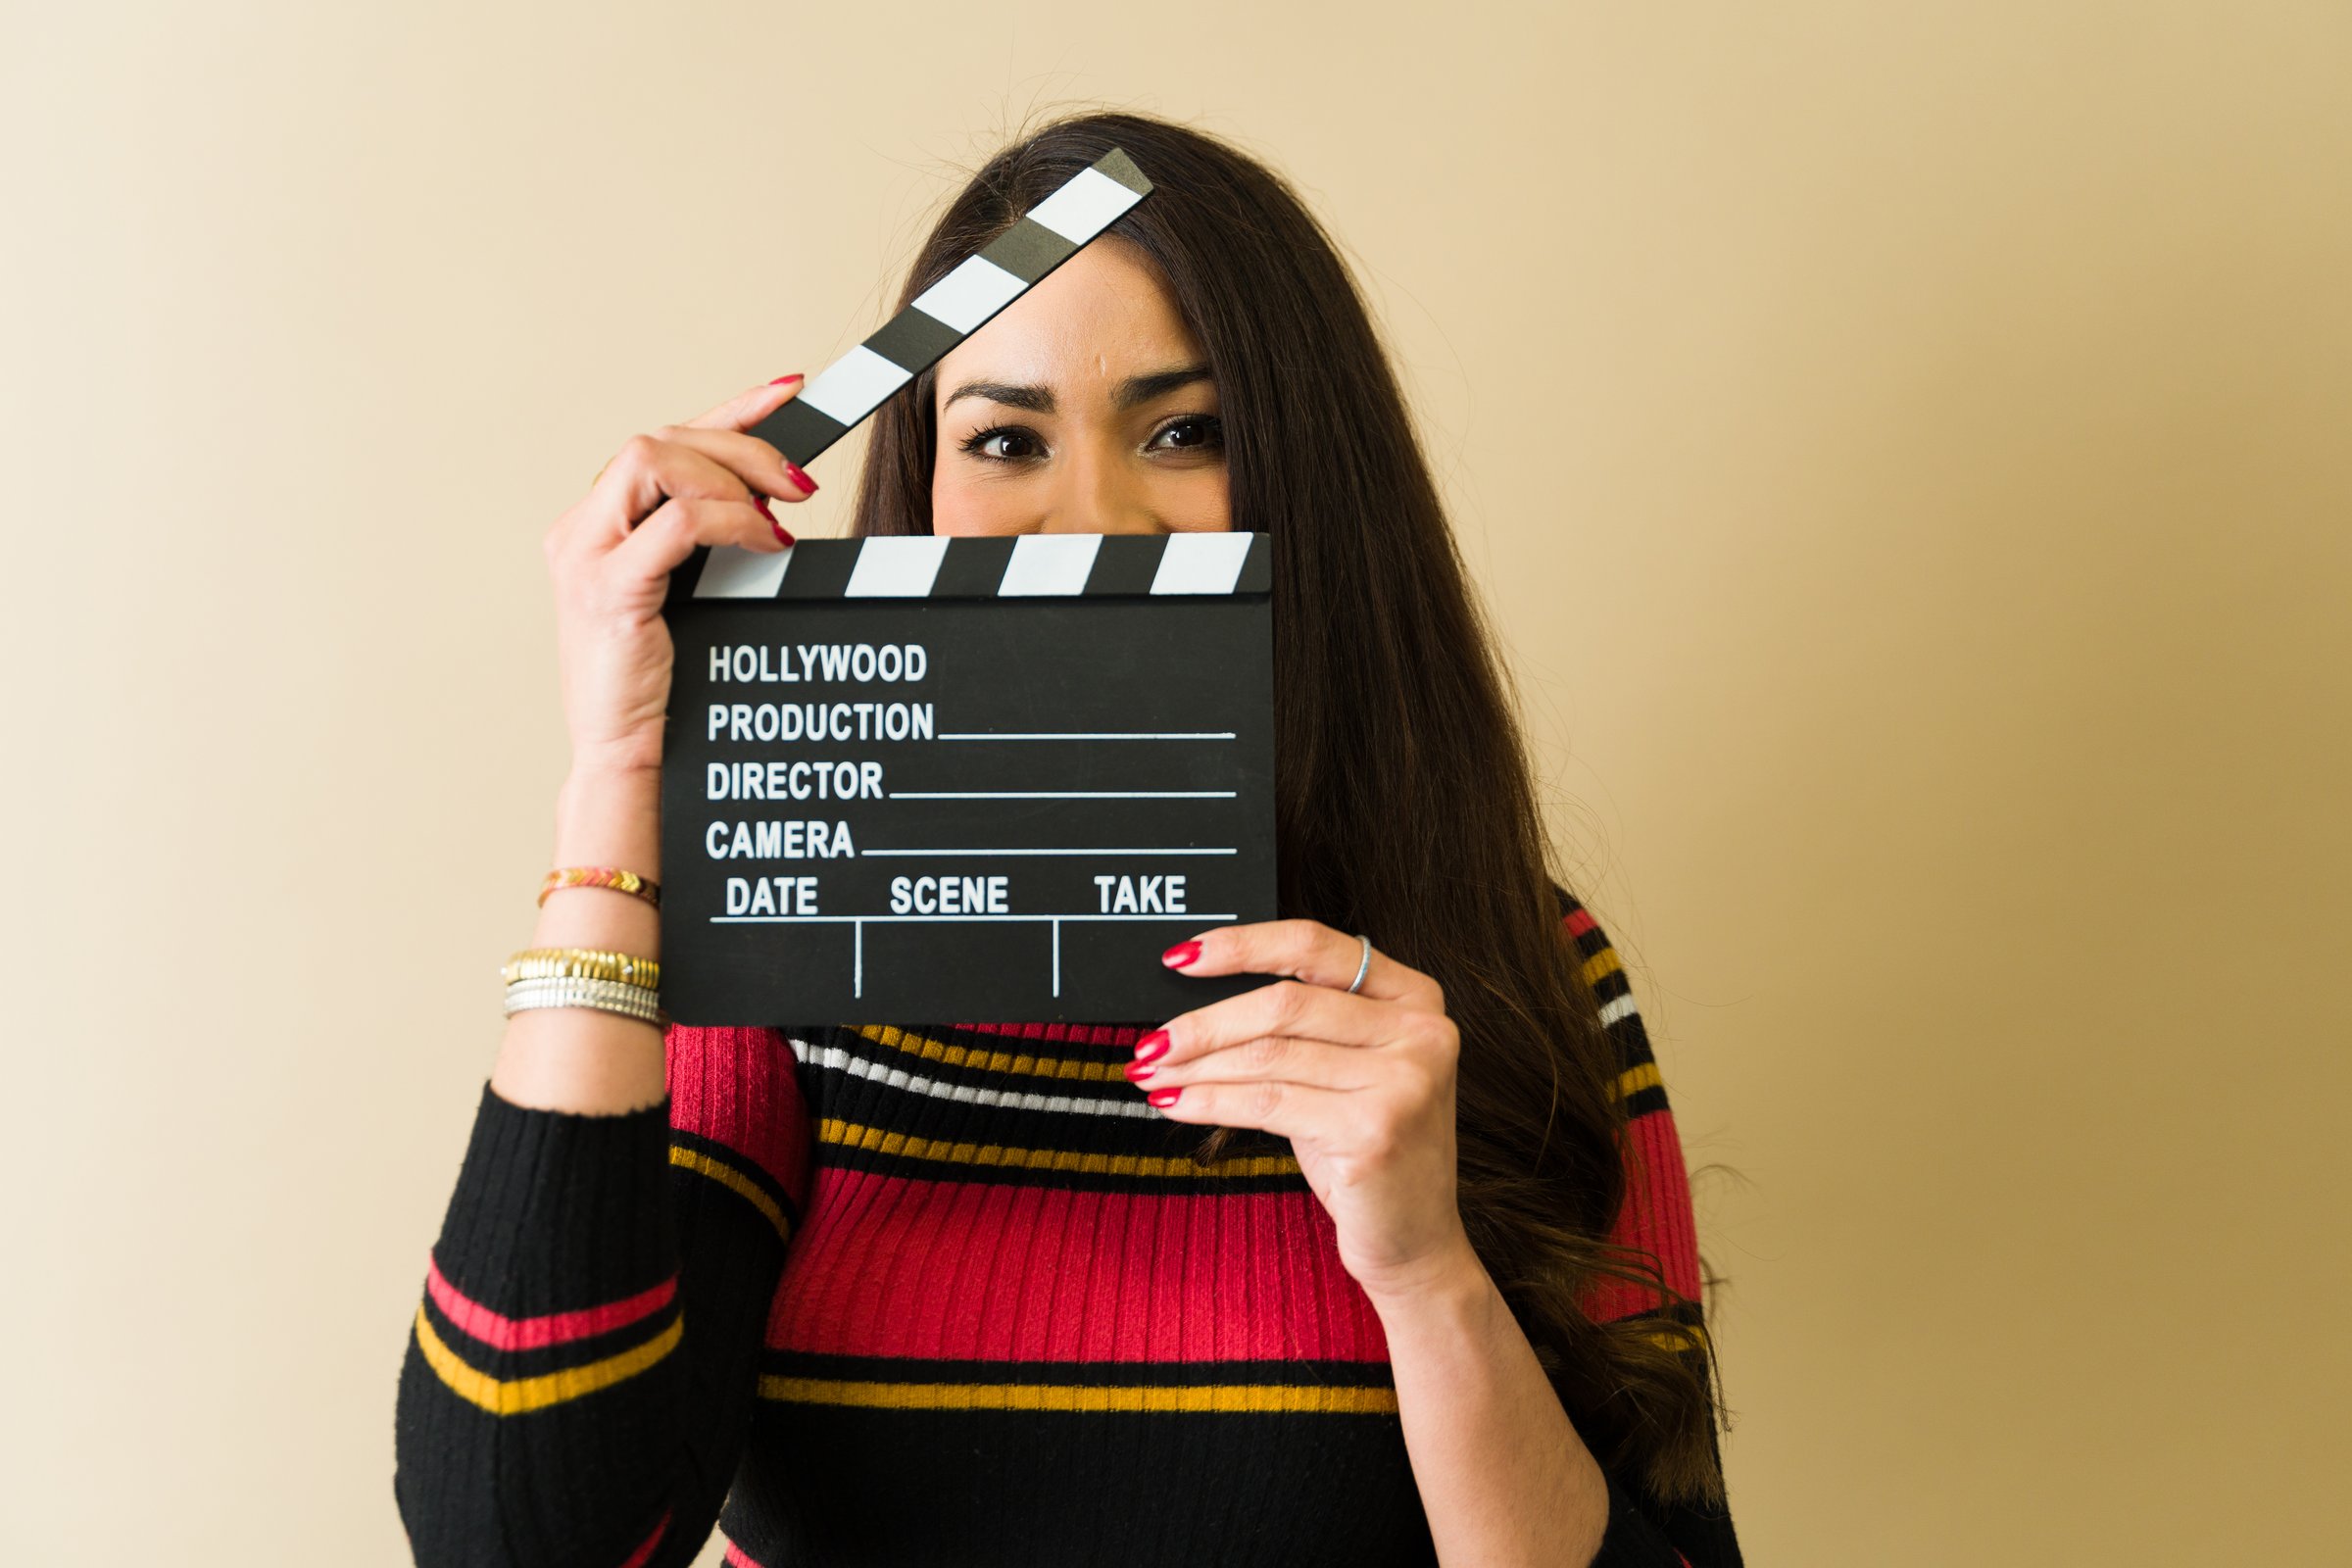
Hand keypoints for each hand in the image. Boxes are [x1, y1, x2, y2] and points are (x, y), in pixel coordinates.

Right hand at [542, 377, 818, 776]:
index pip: (663, 442)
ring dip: (730, 477)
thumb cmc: (659, 686)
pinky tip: (764, 542)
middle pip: (660, 439)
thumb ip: (710, 544)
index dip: (728, 410)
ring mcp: (584, 556)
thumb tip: (771, 500)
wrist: (627, 757)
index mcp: (597, 526)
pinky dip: (729, 521)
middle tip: (800, 483)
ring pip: (654, 459)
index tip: (788, 391)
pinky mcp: (605, 589)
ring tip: (775, 517)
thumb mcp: (691, 596)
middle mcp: (580, 530)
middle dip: (742, 446)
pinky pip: (675, 522)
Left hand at [1134, 920, 1479, 1302]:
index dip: (1242, 946)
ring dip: (1197, 1066)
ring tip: (1153, 1075)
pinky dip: (1211, 1102)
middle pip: (1284, 1003)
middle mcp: (1419, 1031)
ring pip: (1270, 1054)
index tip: (1181, 958)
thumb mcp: (1346, 1073)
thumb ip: (1301, 1028)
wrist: (1414, 1243)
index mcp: (1414, 997)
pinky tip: (1177, 1105)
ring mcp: (1402, 1081)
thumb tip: (1195, 1011)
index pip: (1314, 944)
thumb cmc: (1366, 1151)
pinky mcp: (1374, 1130)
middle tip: (1152, 1043)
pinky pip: (1268, 1102)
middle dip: (1204, 1024)